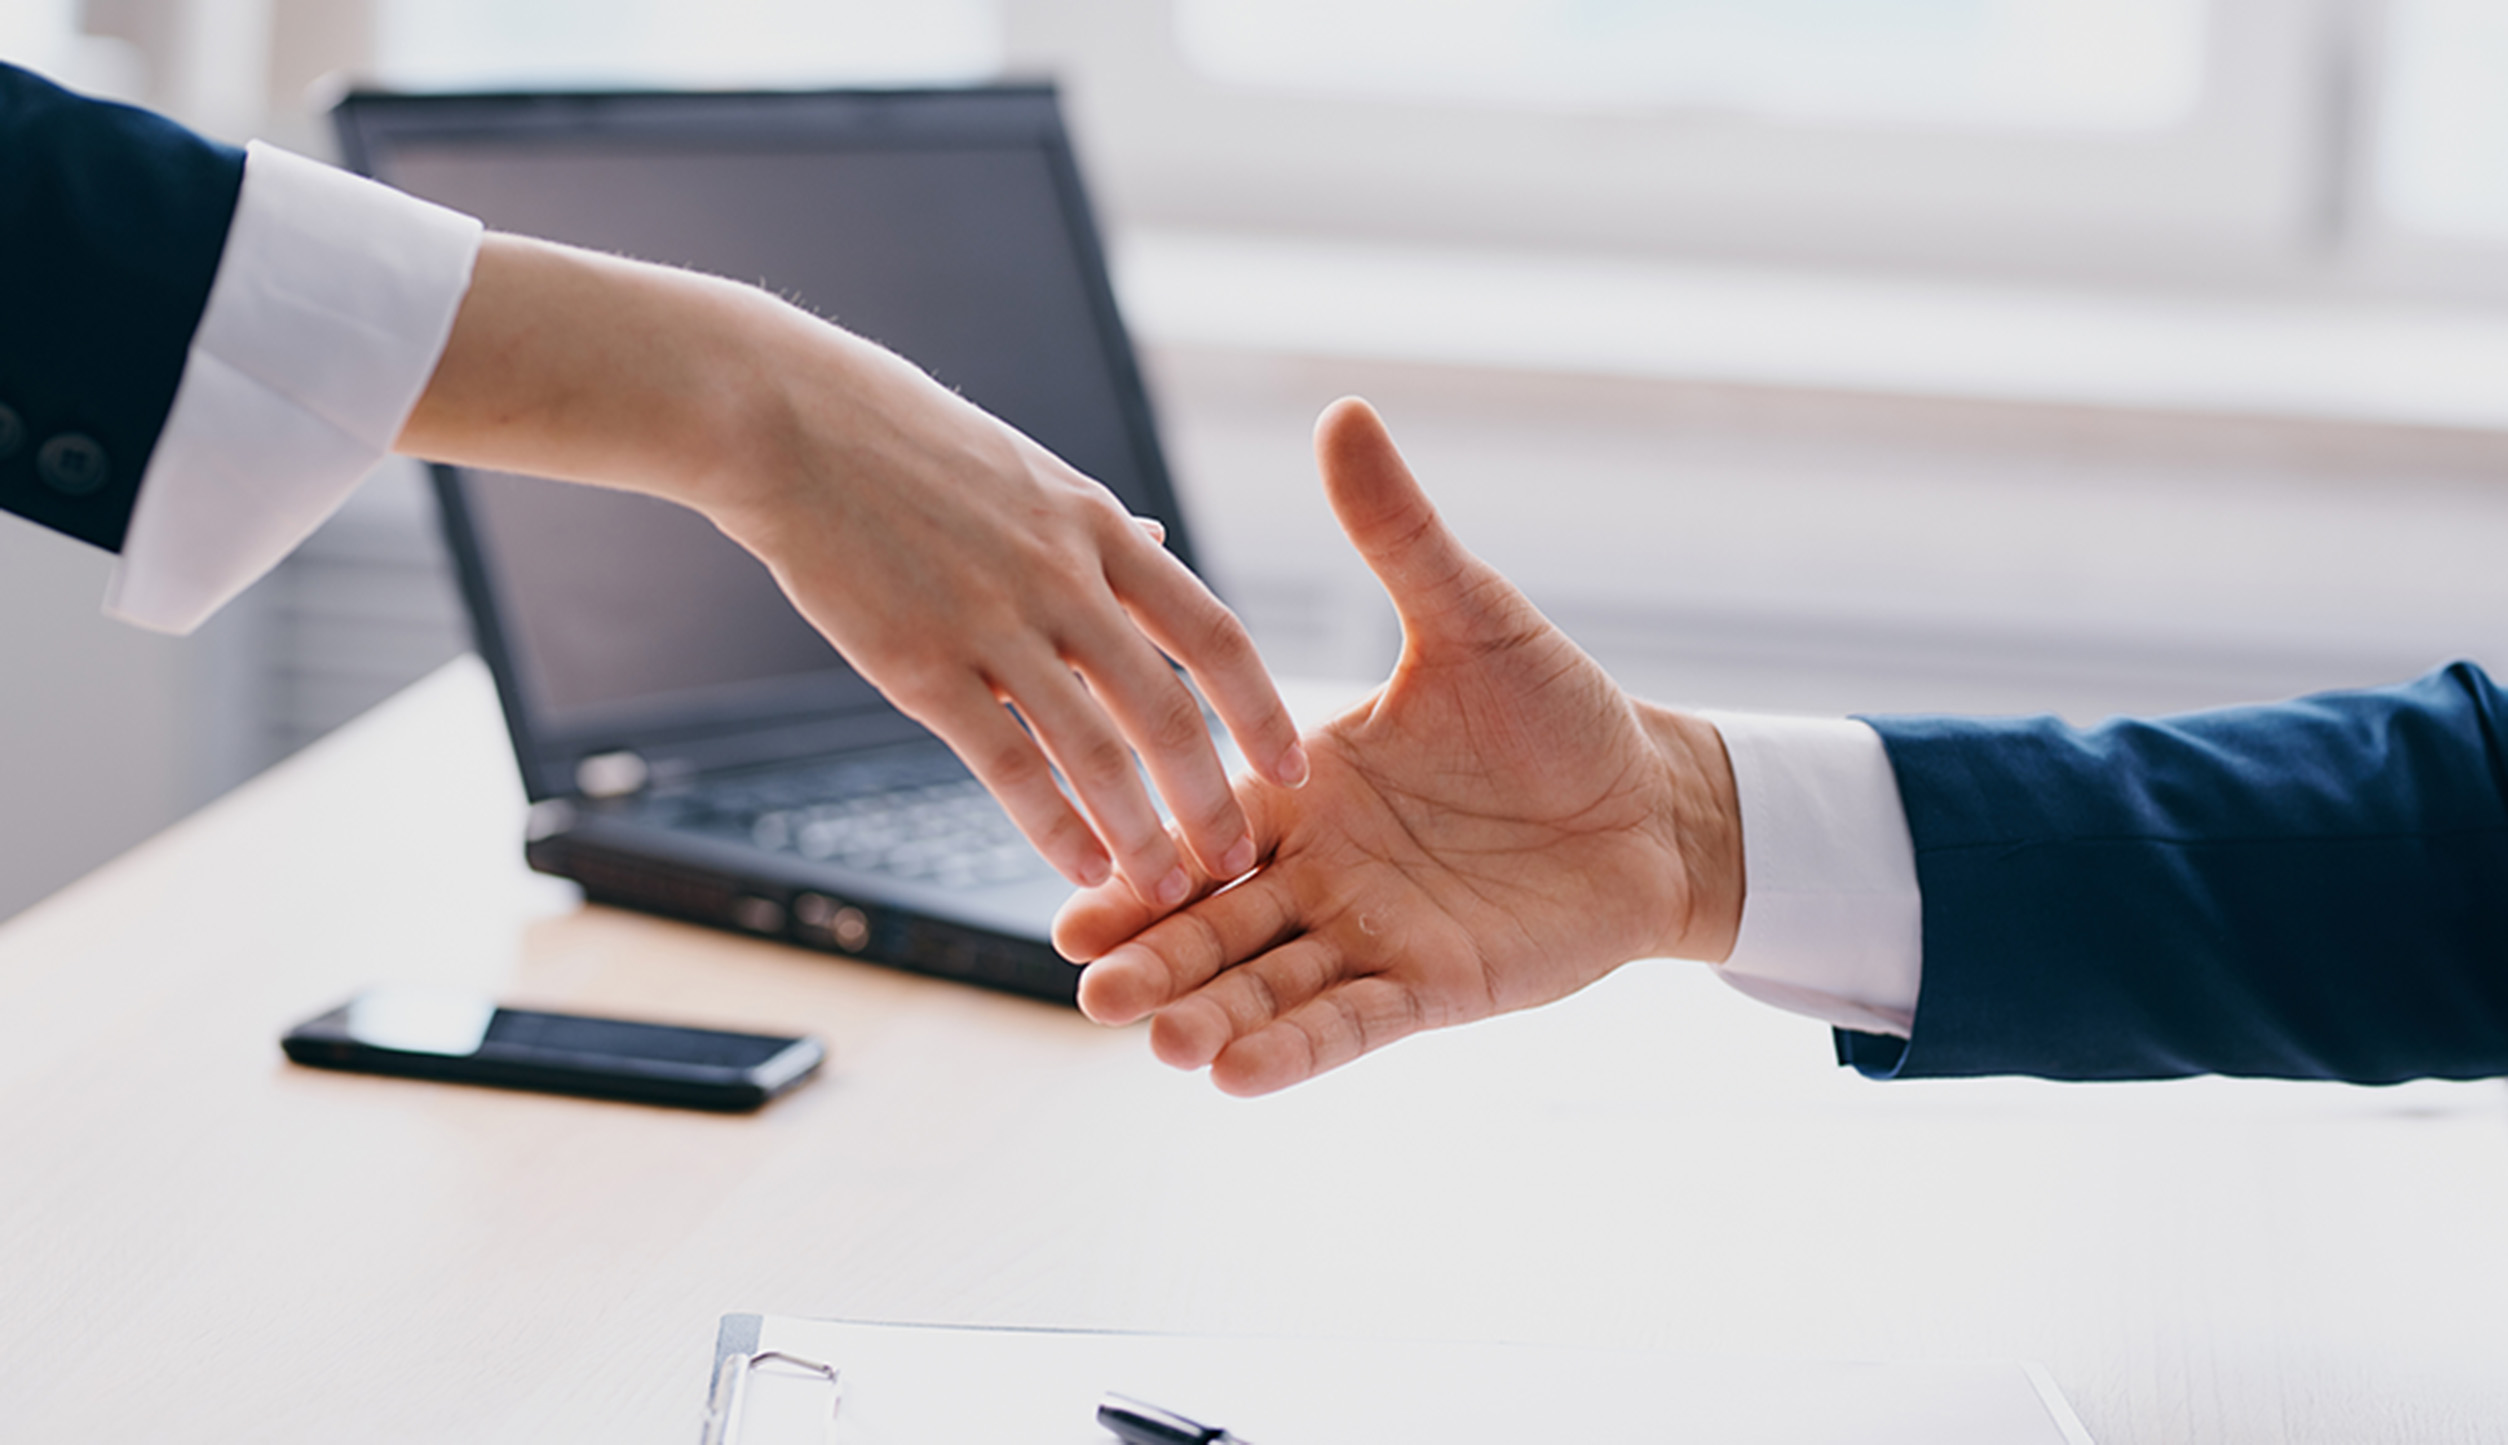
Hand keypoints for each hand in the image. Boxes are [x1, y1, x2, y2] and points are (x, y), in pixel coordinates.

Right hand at [399, 236, 1305, 904]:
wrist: (786, 420)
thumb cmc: (905, 443)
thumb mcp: (1029, 468)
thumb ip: (1096, 524)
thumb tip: (1157, 537)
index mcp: (1098, 527)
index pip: (1213, 631)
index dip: (1261, 708)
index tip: (1294, 767)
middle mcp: (1063, 576)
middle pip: (1169, 706)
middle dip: (1213, 795)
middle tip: (1238, 861)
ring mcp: (992, 621)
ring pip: (1096, 748)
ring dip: (1142, 831)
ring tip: (1169, 891)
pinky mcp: (918, 664)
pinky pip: (1006, 762)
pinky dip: (1053, 826)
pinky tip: (1079, 870)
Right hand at [1055, 398, 1745, 1094]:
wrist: (1652, 798)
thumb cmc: (1554, 710)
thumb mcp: (1469, 616)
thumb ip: (1397, 535)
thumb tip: (1344, 414)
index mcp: (1304, 786)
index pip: (1198, 822)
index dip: (1138, 854)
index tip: (1068, 887)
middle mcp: (1319, 871)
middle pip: (1213, 924)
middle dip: (1154, 956)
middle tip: (1089, 987)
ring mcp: (1369, 936)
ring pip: (1268, 984)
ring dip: (1211, 1014)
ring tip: (1154, 1041)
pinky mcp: (1431, 989)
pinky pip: (1351, 1023)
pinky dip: (1297, 1048)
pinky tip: (1236, 1075)